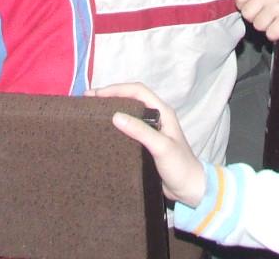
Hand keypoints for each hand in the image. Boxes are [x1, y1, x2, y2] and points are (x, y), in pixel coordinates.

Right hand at [95, 82, 206, 206]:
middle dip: (111, 97)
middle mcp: (156, 117)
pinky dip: (116, 126)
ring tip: (92, 114)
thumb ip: (141, 131)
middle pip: (131, 99)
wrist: (190, 189)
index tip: (97, 95)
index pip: (138, 91)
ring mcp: (151, 130)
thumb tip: (115, 116)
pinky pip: (128, 129)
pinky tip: (104, 131)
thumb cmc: (179, 166)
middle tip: (89, 102)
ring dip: (112, 110)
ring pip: (129, 113)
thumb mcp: (161, 147)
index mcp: (162, 112)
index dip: (117, 89)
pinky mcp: (145, 144)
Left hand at [236, 0, 278, 40]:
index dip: (244, 5)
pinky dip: (275, 34)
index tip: (253, 8)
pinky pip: (271, 34)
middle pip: (246, 14)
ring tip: (275, 22)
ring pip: (258, 25)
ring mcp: (277, 7)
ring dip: (266, 27)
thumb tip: (247, 4)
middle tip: (265, 17)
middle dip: (254, 18)